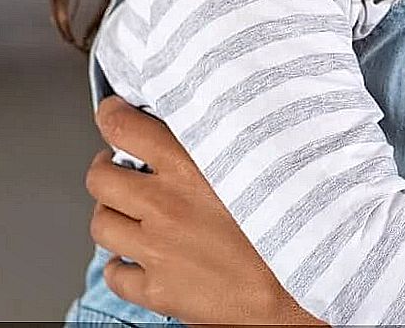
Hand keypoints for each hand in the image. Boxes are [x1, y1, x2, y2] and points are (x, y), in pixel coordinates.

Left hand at [86, 97, 322, 325]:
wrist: (304, 283)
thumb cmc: (292, 221)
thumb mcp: (261, 162)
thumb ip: (229, 140)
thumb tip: (208, 120)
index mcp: (190, 167)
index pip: (126, 129)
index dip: (111, 117)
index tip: (112, 115)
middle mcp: (165, 206)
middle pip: (101, 179)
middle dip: (105, 169)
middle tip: (116, 167)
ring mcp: (157, 250)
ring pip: (102, 225)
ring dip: (109, 214)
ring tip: (125, 211)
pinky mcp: (159, 289)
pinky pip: (116, 274)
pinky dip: (120, 264)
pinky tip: (136, 257)